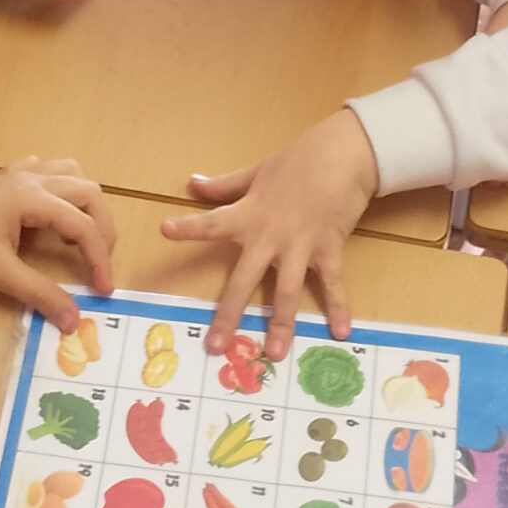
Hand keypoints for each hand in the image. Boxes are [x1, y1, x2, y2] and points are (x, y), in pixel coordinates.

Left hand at [0, 158, 117, 328]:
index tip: (104, 292)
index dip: (100, 260)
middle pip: (89, 192)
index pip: (84, 226)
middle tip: (99, 263)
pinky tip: (51, 210)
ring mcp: (17, 175)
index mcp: (33, 198)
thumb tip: (75, 319)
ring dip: (85, 202)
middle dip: (102, 228)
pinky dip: (59, 187)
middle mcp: (31, 178)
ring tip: (82, 234)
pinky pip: (45, 170)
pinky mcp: (3, 180)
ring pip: (71, 173)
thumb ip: (41, 294)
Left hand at [158, 111, 376, 361]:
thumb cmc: (298, 160)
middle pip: (244, 281)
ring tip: (275, 354)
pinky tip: (342, 332)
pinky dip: (339, 307)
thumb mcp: (257, 171)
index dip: (189, 228)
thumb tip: (193, 183)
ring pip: (287, 292)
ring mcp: (300, 246)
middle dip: (229, 314)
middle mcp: (270, 236)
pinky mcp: (328, 249)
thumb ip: (225, 186)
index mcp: (249, 215)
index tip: (164, 231)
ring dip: (281, 324)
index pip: (212, 222)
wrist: (343, 154)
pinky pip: (333, 283)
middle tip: (216, 346)